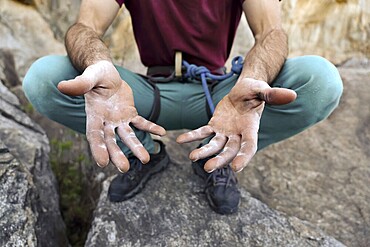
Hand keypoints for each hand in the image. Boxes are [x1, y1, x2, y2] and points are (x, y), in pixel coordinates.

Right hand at [57, 61, 165, 171]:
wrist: (106, 73)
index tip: (102, 163)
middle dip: (117, 155)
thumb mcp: (90, 76)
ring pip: (128, 136)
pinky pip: (141, 123)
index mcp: (94, 115)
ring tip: (146, 159)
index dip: (98, 148)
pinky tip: (162, 133)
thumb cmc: (96, 74)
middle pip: (111, 141)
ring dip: (136, 147)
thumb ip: (80, 84)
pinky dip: (150, 128)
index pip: (94, 135)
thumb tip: (62, 86)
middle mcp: (106, 122)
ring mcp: (119, 120)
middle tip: (124, 169)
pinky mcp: (130, 114)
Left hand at [176, 78, 295, 172]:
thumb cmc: (255, 90)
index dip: (244, 157)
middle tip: (208, 168)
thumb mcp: (262, 90)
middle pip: (229, 151)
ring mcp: (225, 132)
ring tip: (192, 157)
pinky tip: (180, 141)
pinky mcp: (214, 126)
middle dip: (220, 160)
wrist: (244, 90)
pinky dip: (192, 136)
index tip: (237, 168)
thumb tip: (292, 95)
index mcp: (251, 128)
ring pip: (215, 145)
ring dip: (204, 152)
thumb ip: (273, 95)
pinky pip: (203, 132)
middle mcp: (238, 134)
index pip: (249, 146)